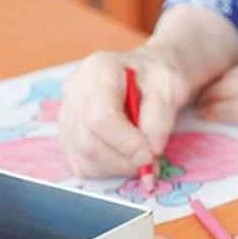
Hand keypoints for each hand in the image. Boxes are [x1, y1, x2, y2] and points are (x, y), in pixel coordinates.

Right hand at [58, 47, 192, 177]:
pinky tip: (126, 156)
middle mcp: (75, 91)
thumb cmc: (158, 77)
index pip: (100, 116)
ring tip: (142, 155)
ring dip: (117, 166)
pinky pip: (81, 163)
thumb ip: (160, 120)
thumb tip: (150, 151)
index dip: (124, 142)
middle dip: (123, 160)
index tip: (148, 155)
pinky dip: (107, 169)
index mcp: (99, 70)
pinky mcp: (67, 134)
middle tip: (151, 161)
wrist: (149, 75)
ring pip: (83, 156)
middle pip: (87, 141)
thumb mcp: (171, 89)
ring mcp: (66, 114)